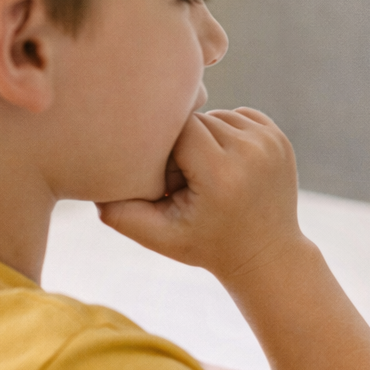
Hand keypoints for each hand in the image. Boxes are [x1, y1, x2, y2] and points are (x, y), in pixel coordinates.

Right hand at [97, 108, 309, 282]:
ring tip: (203, 173)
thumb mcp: (159, 237)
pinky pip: (238, 116)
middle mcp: (251, 151)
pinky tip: (223, 163)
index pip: (179, 128)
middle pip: (198, 120)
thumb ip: (119, 213)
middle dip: (183, 144)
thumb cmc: (208, 246)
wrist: (266, 254)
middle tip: (183, 180)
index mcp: (221, 173)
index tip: (166, 177)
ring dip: (204, 137)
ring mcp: (270, 142)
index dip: (163, 148)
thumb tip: (90, 181)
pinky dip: (226, 133)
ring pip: (217, 115)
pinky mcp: (279, 138)